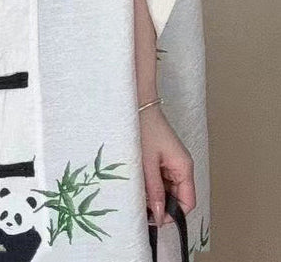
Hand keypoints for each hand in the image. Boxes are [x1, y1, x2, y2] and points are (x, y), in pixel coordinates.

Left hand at [139, 102, 195, 227]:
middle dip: (161, 204)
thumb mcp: (147, 163)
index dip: (172, 214)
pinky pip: (161, 178)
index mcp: (184, 167)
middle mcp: (182, 166)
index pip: (187, 202)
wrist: (137, 104)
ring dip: (154, 194)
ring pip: (167, 188)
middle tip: (141, 208)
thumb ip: (154, 190)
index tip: (153, 219)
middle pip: (177, 197)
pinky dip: (151, 183)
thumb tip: (159, 216)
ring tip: (137, 192)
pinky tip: (138, 181)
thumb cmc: (144, 129)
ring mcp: (172, 161)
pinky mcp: (163, 157)